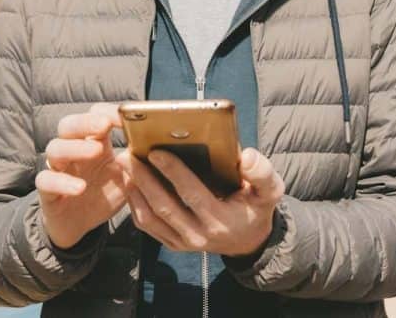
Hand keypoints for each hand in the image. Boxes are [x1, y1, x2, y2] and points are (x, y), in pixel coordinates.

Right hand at [35, 103, 130, 248]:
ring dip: (75, 147)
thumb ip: (140, 165)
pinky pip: (47, 180)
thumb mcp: (128, 180)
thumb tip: (164, 151)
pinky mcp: (47, 190)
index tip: (127, 116)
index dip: (109, 113)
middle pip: (69, 124)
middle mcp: (72, 149)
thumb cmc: (103, 195)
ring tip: (96, 151)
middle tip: (105, 126)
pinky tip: (79, 187)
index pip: (95, 116)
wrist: (79, 226)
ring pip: (55, 148)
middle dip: (86, 122)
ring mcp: (57, 168)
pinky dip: (62, 181)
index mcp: (93, 141)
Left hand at [123, 147, 283, 256]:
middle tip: (129, 155)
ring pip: (151, 218)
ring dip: (135, 191)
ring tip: (125, 165)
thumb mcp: (270, 191)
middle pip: (164, 206)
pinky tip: (130, 183)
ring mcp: (183, 243)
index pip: (192, 194)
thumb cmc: (256, 207)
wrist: (249, 240)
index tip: (156, 152)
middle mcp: (199, 236)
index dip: (173, 173)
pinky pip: (148, 226)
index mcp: (221, 221)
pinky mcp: (172, 244)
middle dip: (144, 179)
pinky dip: (135, 205)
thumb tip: (246, 156)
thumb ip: (262, 173)